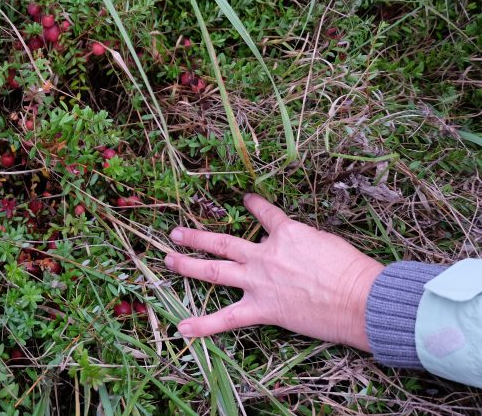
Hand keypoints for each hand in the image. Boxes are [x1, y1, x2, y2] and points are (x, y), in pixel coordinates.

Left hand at [165, 194, 383, 350]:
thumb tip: (300, 243)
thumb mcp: (328, 242)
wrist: (360, 299)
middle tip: (176, 233)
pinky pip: (227, 319)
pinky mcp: (262, 309)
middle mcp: (265, 254)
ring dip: (188, 265)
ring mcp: (259, 281)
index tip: (246, 200)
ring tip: (168, 260)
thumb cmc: (354, 271)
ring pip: (215, 271)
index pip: (266, 215)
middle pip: (223, 243)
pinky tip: (182, 328)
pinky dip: (203, 325)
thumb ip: (306, 241)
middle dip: (197, 237)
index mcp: (287, 233)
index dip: (255, 206)